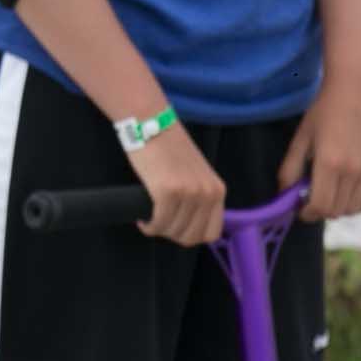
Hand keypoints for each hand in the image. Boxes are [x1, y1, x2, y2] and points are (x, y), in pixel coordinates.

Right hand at [131, 123, 225, 246]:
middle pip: (191, 237)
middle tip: (159, 224)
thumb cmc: (169, 148)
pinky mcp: (168, 191)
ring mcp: (190, 193)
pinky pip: (159, 223)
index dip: (192, 236)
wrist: (151, 123)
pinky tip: (143, 220)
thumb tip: (190, 226)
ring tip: (149, 219)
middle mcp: (208, 194)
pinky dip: (149, 226)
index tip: (177, 229)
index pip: (212, 233)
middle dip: (172, 235)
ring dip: (159, 230)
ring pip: (173, 231)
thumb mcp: (196, 174)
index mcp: (218, 190)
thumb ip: (200, 198)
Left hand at [280, 74, 360, 222]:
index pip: (320, 207)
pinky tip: (348, 193)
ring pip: (353, 209)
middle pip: (336, 211)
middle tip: (313, 200)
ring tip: (331, 195)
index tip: (301, 209)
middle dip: (321, 212)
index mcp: (329, 163)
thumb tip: (284, 195)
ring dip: (339, 209)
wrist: (354, 92)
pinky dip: (358, 204)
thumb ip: (289, 169)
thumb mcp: (300, 139)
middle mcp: (352, 170)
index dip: (308, 214)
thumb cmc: (324, 112)